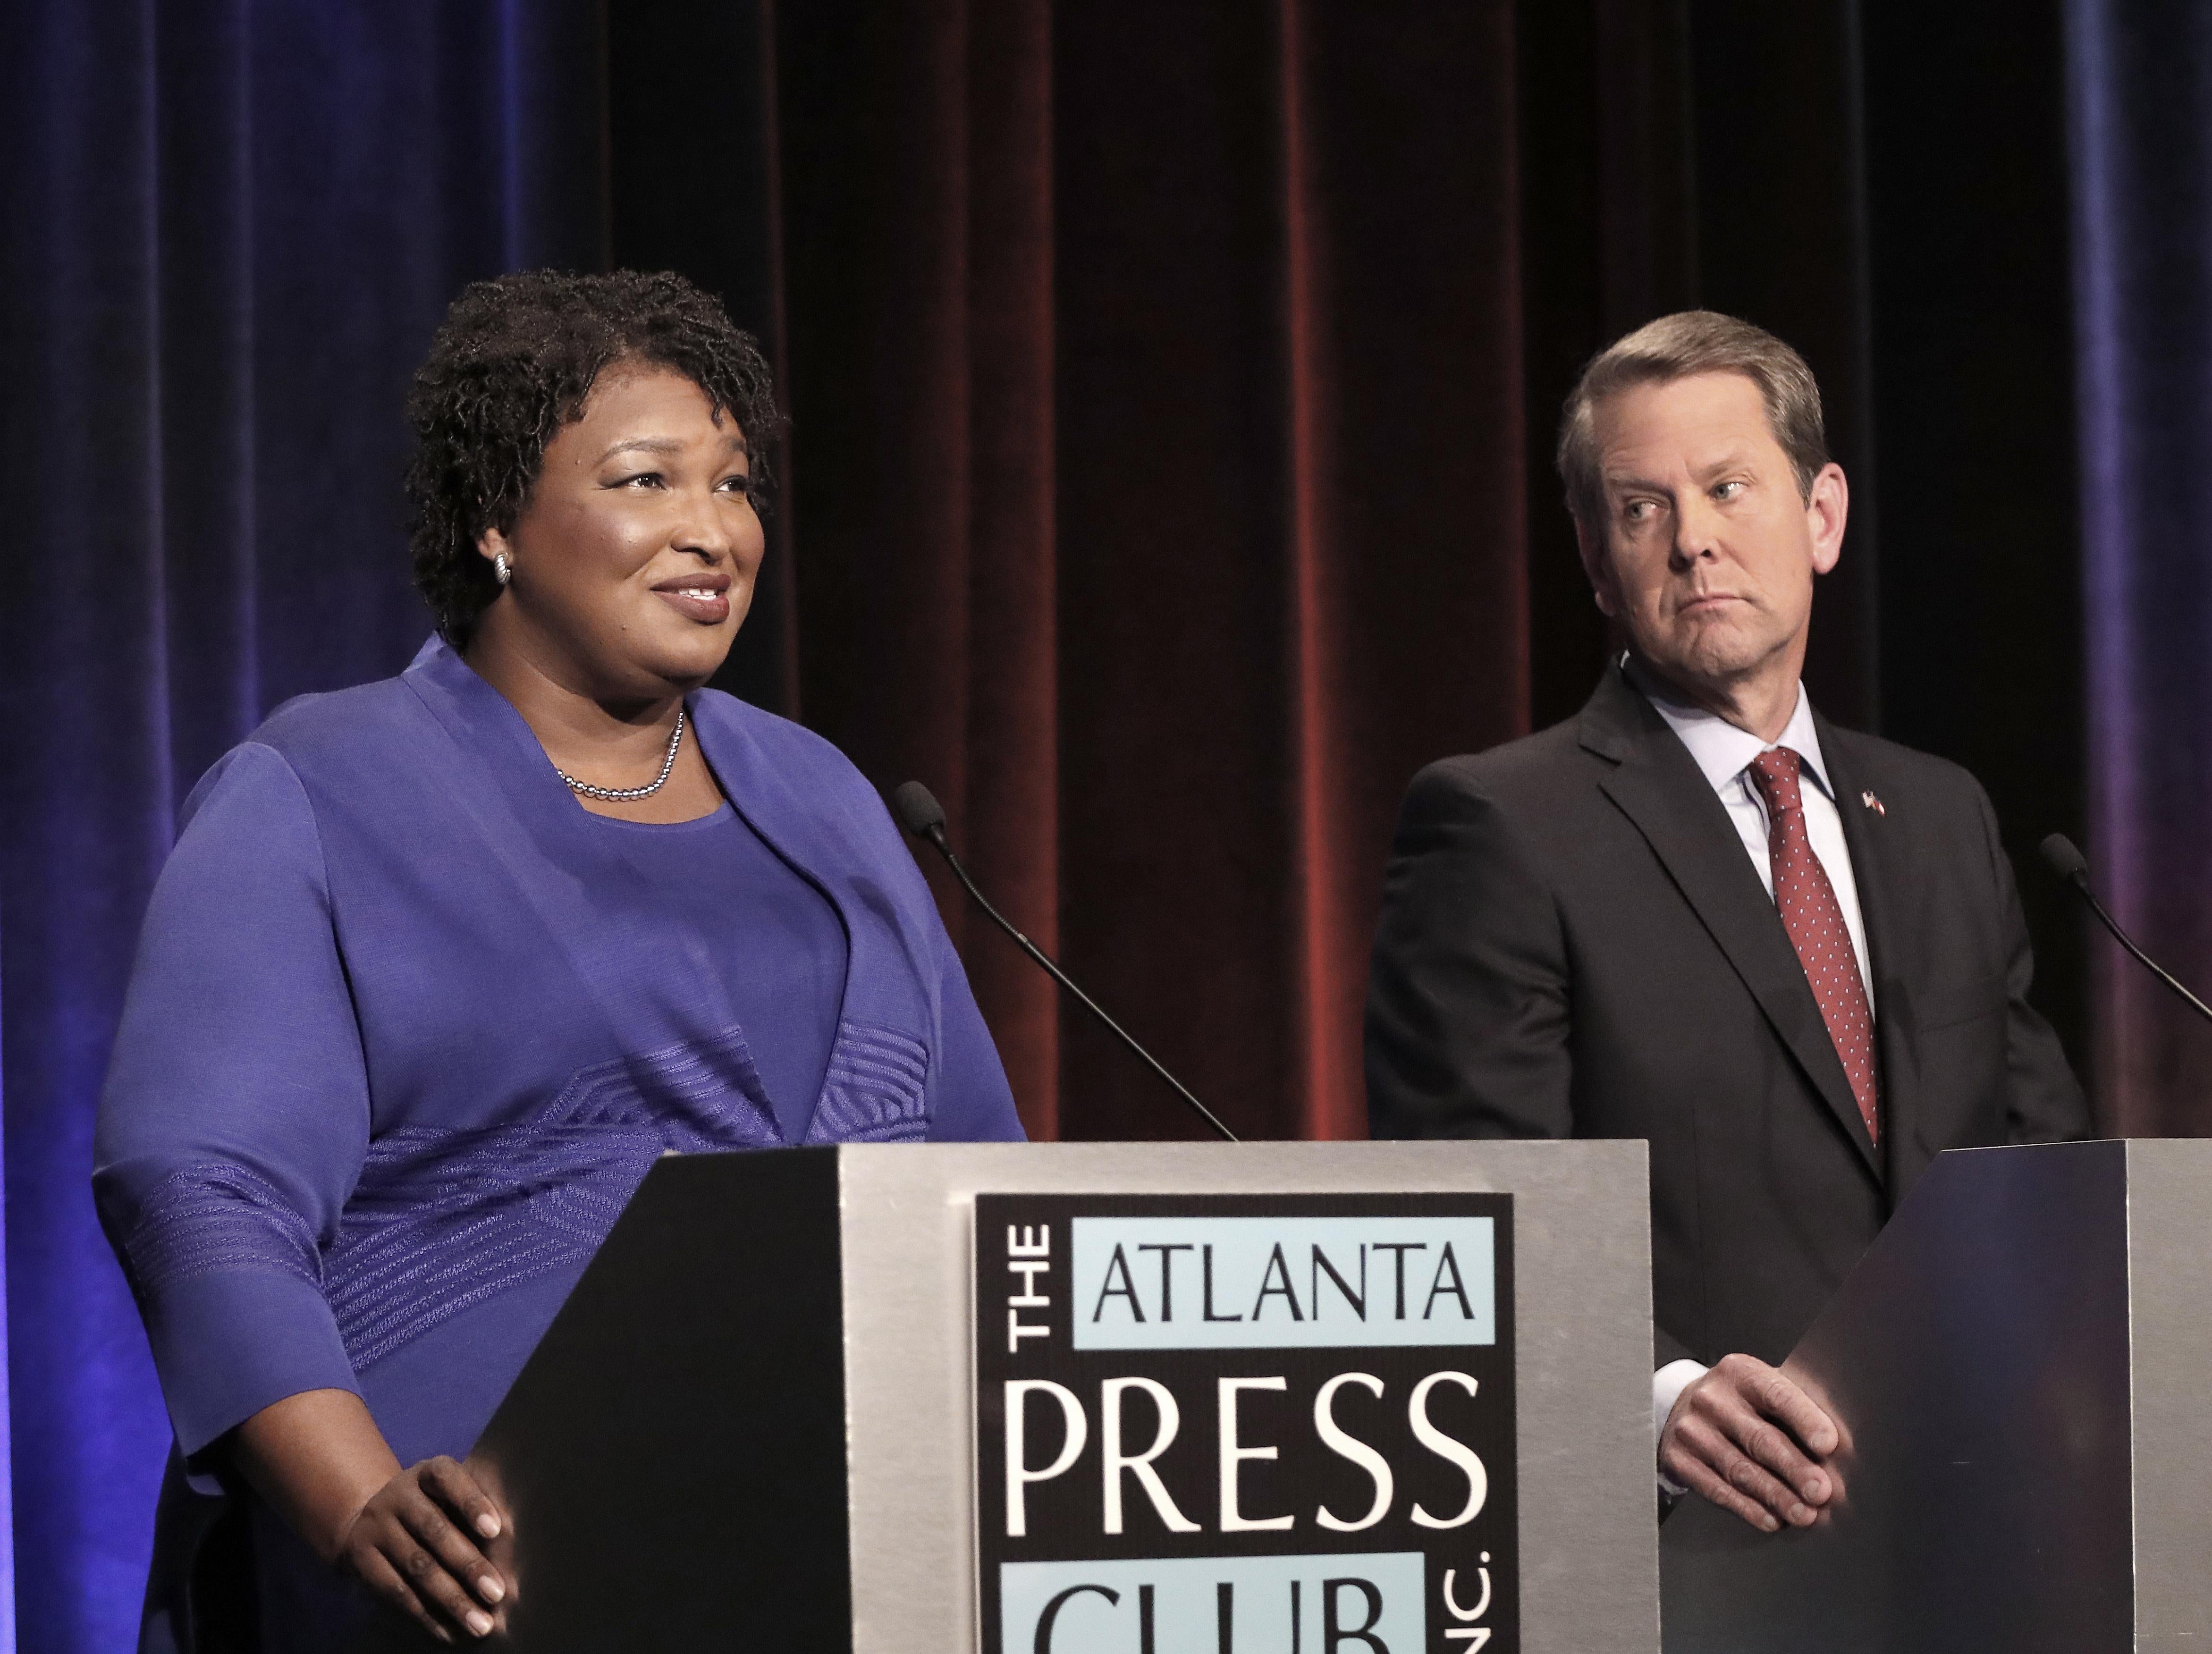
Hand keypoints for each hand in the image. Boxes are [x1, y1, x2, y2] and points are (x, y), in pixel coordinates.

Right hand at [337, 1457, 508, 1641]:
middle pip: (434, 1529)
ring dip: (452, 1599)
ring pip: (417, 1566)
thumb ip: (474, 1511)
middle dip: (468, 1564)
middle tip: (497, 1593)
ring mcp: (376, 1527)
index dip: (472, 1503)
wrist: (364, 1518)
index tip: (496, 1530)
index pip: (449, 1478)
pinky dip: (426, 1615)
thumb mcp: (447, 1495)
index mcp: (427, 1472)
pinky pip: (396, 1591)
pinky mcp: (360, 1560)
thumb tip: (513, 1546)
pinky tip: (450, 1631)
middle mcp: (398, 1495)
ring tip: (480, 1623)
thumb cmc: (431, 1506)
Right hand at [1659, 1353, 1839, 1531]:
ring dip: (1776, 1496)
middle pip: (1759, 1438)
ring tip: (1804, 1514)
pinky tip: (1771, 1519)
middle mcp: (1712, 1398)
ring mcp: (1692, 1430)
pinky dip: (1747, 1508)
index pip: (1777, 1394)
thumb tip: (1838, 1450)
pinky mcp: (1679, 1459)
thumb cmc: (1740, 1403)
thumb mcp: (1763, 1390)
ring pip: (1740, 1469)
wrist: (1681, 1407)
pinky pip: (1717, 1489)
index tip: (1828, 1445)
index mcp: (1740, 1373)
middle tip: (1821, 1492)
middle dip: (1794, 1468)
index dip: (1804, 1420)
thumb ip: (1796, 1409)